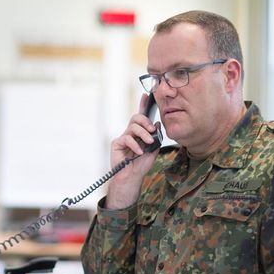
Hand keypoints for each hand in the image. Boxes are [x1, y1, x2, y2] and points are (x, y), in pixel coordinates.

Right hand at [105, 93, 160, 208]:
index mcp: (139, 133)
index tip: (146, 95)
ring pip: (132, 127)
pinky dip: (135, 144)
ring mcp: (123, 138)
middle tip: (152, 129)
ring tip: (148, 142)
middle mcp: (130, 133)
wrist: (131, 177)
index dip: (142, 105)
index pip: (141, 117)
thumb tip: (157, 123)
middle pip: (136, 118)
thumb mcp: (153, 150)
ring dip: (143, 134)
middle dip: (145, 121)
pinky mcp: (116, 144)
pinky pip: (126, 138)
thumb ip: (155, 137)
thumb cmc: (141, 165)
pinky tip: (139, 152)